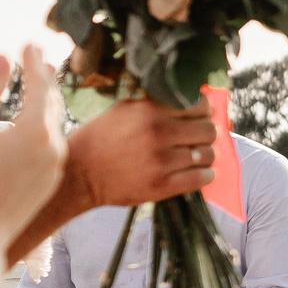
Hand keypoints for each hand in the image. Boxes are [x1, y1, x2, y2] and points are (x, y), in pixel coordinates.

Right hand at [0, 46, 66, 283]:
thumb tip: (3, 55)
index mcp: (36, 133)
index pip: (40, 87)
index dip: (34, 63)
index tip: (30, 42)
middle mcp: (53, 150)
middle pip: (53, 105)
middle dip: (45, 79)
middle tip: (41, 56)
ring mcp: (52, 170)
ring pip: (55, 128)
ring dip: (48, 104)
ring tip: (43, 85)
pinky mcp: (46, 186)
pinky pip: (50, 148)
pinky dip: (45, 129)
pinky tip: (38, 127)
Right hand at [9, 95, 217, 262]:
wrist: (79, 174)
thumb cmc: (101, 139)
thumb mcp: (124, 111)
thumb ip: (156, 104)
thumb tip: (193, 101)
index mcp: (149, 111)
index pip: (199, 106)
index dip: (204, 111)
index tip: (200, 116)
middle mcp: (158, 134)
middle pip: (208, 130)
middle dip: (206, 133)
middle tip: (198, 138)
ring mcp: (161, 162)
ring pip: (208, 155)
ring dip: (206, 155)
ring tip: (195, 156)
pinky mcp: (161, 186)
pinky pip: (202, 178)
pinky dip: (206, 175)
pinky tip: (197, 172)